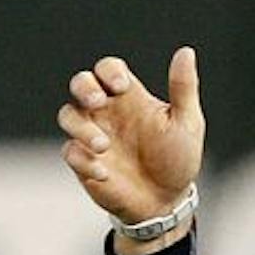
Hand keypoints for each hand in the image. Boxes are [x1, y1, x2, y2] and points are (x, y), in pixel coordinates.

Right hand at [58, 47, 204, 250]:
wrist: (166, 202)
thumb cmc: (178, 159)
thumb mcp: (186, 123)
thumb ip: (183, 88)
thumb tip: (186, 52)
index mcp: (129, 97)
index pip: (108, 69)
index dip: (108, 71)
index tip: (122, 87)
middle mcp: (107, 112)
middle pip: (80, 84)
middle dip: (83, 87)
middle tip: (97, 102)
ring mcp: (92, 136)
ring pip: (67, 115)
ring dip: (80, 127)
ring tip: (103, 146)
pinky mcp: (84, 163)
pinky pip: (70, 153)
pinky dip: (83, 161)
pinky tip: (105, 174)